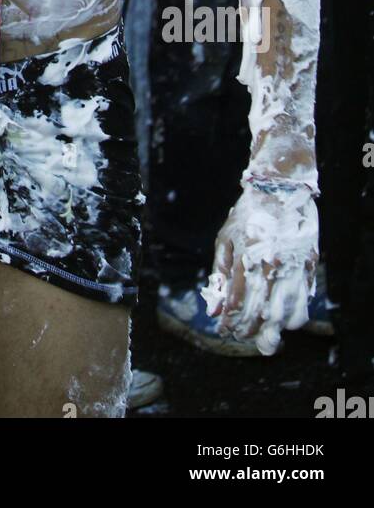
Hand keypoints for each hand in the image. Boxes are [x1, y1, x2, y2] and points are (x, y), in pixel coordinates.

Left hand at [203, 184, 317, 353]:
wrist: (279, 188)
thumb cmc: (247, 215)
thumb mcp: (226, 239)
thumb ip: (220, 275)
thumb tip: (214, 311)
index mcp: (247, 258)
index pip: (238, 305)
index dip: (229, 324)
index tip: (223, 332)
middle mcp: (272, 266)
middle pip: (262, 316)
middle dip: (248, 332)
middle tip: (239, 336)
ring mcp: (294, 268)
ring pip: (287, 317)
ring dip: (273, 330)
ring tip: (260, 332)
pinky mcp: (310, 267)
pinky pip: (304, 304)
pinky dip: (292, 318)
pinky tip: (279, 317)